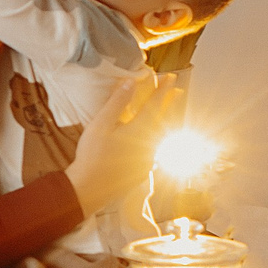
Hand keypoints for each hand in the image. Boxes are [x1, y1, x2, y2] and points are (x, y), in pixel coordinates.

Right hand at [64, 75, 176, 215]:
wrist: (90, 189)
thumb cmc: (92, 156)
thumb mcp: (101, 124)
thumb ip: (117, 102)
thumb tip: (131, 82)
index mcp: (140, 130)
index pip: (155, 105)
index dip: (164, 90)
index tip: (172, 78)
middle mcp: (149, 145)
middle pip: (163, 121)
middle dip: (169, 105)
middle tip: (177, 92)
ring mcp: (147, 161)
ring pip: (159, 137)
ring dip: (162, 123)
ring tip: (164, 114)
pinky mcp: (142, 172)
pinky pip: (153, 151)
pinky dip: (154, 140)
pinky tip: (147, 141)